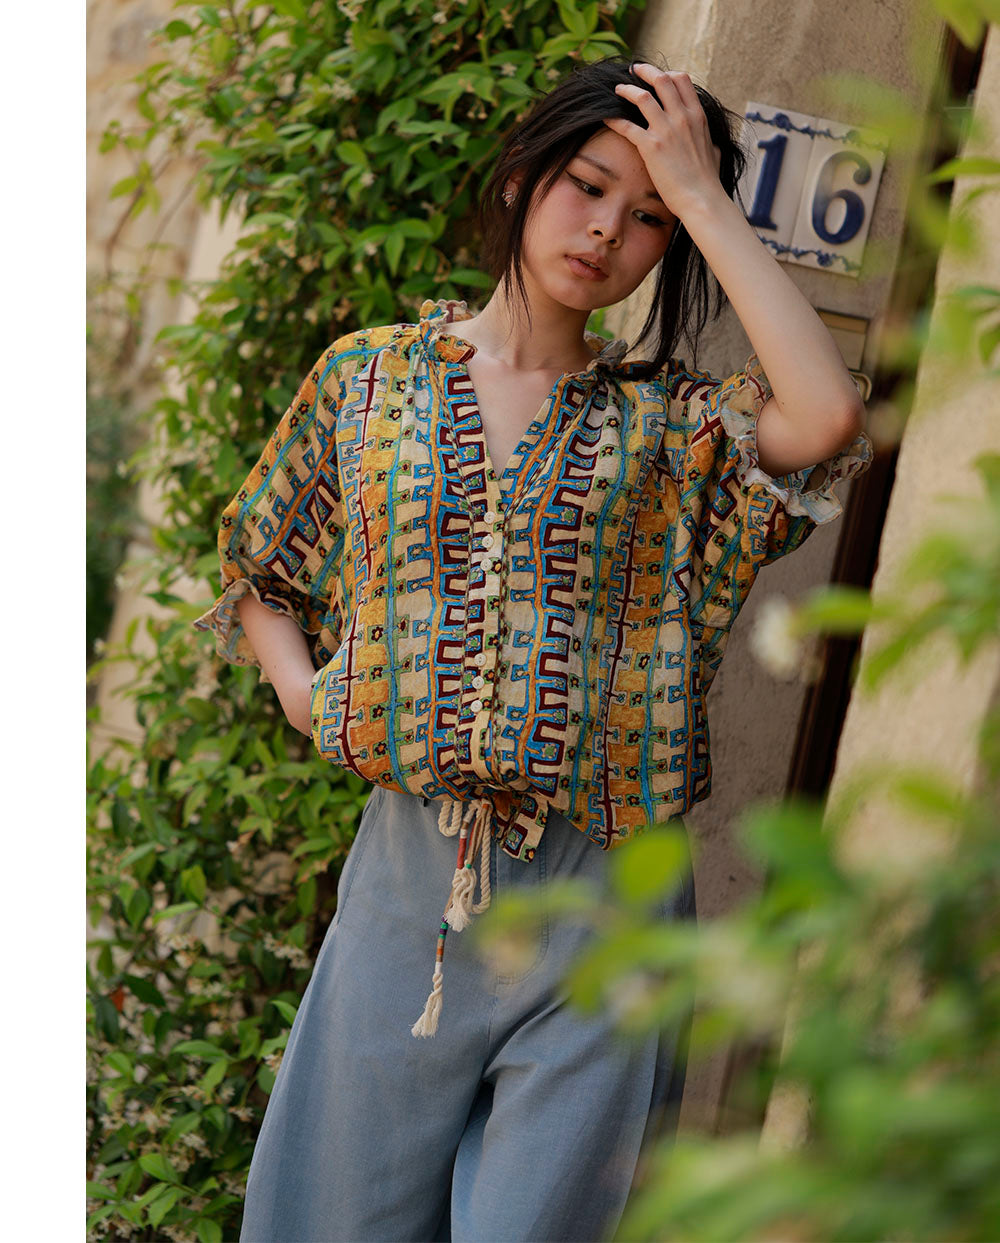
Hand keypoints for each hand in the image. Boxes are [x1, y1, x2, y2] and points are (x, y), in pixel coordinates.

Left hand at [604, 64, 724, 222]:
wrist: (702, 199)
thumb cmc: (707, 181)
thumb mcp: (713, 150)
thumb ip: (707, 139)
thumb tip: (709, 140)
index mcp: (697, 116)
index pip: (682, 80)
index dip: (666, 73)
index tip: (656, 76)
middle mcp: (682, 117)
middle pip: (661, 80)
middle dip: (645, 71)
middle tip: (633, 71)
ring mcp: (666, 130)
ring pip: (642, 97)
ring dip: (627, 89)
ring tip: (617, 89)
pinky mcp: (651, 147)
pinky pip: (627, 126)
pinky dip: (614, 119)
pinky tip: (606, 118)